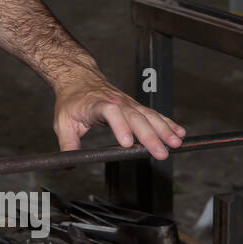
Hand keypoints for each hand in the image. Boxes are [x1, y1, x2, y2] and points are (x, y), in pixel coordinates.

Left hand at [52, 72, 185, 159]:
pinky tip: (179, 132)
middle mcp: (116, 102)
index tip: (126, 142)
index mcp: (96, 104)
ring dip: (164, 130)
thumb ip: (68, 144)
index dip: (120, 126)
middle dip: (150, 136)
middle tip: (160, 152)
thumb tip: (68, 165)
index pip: (110, 112)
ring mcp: (128, 103)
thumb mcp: (63, 122)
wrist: (79, 78)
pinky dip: (167, 123)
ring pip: (148, 116)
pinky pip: (154, 114)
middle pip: (135, 117)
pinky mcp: (135, 106)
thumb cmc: (72, 100)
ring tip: (176, 143)